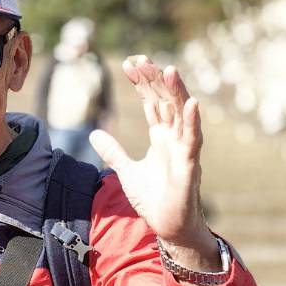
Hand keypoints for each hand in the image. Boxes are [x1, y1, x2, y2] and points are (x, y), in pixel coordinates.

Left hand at [89, 55, 219, 268]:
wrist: (168, 226)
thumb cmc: (154, 198)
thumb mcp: (125, 171)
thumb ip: (113, 151)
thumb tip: (93, 134)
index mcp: (161, 136)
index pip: (152, 101)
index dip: (142, 82)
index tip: (129, 62)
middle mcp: (174, 137)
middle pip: (165, 100)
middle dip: (154, 80)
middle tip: (140, 59)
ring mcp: (183, 149)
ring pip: (182, 114)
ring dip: (177, 92)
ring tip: (169, 69)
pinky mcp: (189, 165)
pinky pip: (193, 140)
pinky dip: (192, 121)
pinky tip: (192, 103)